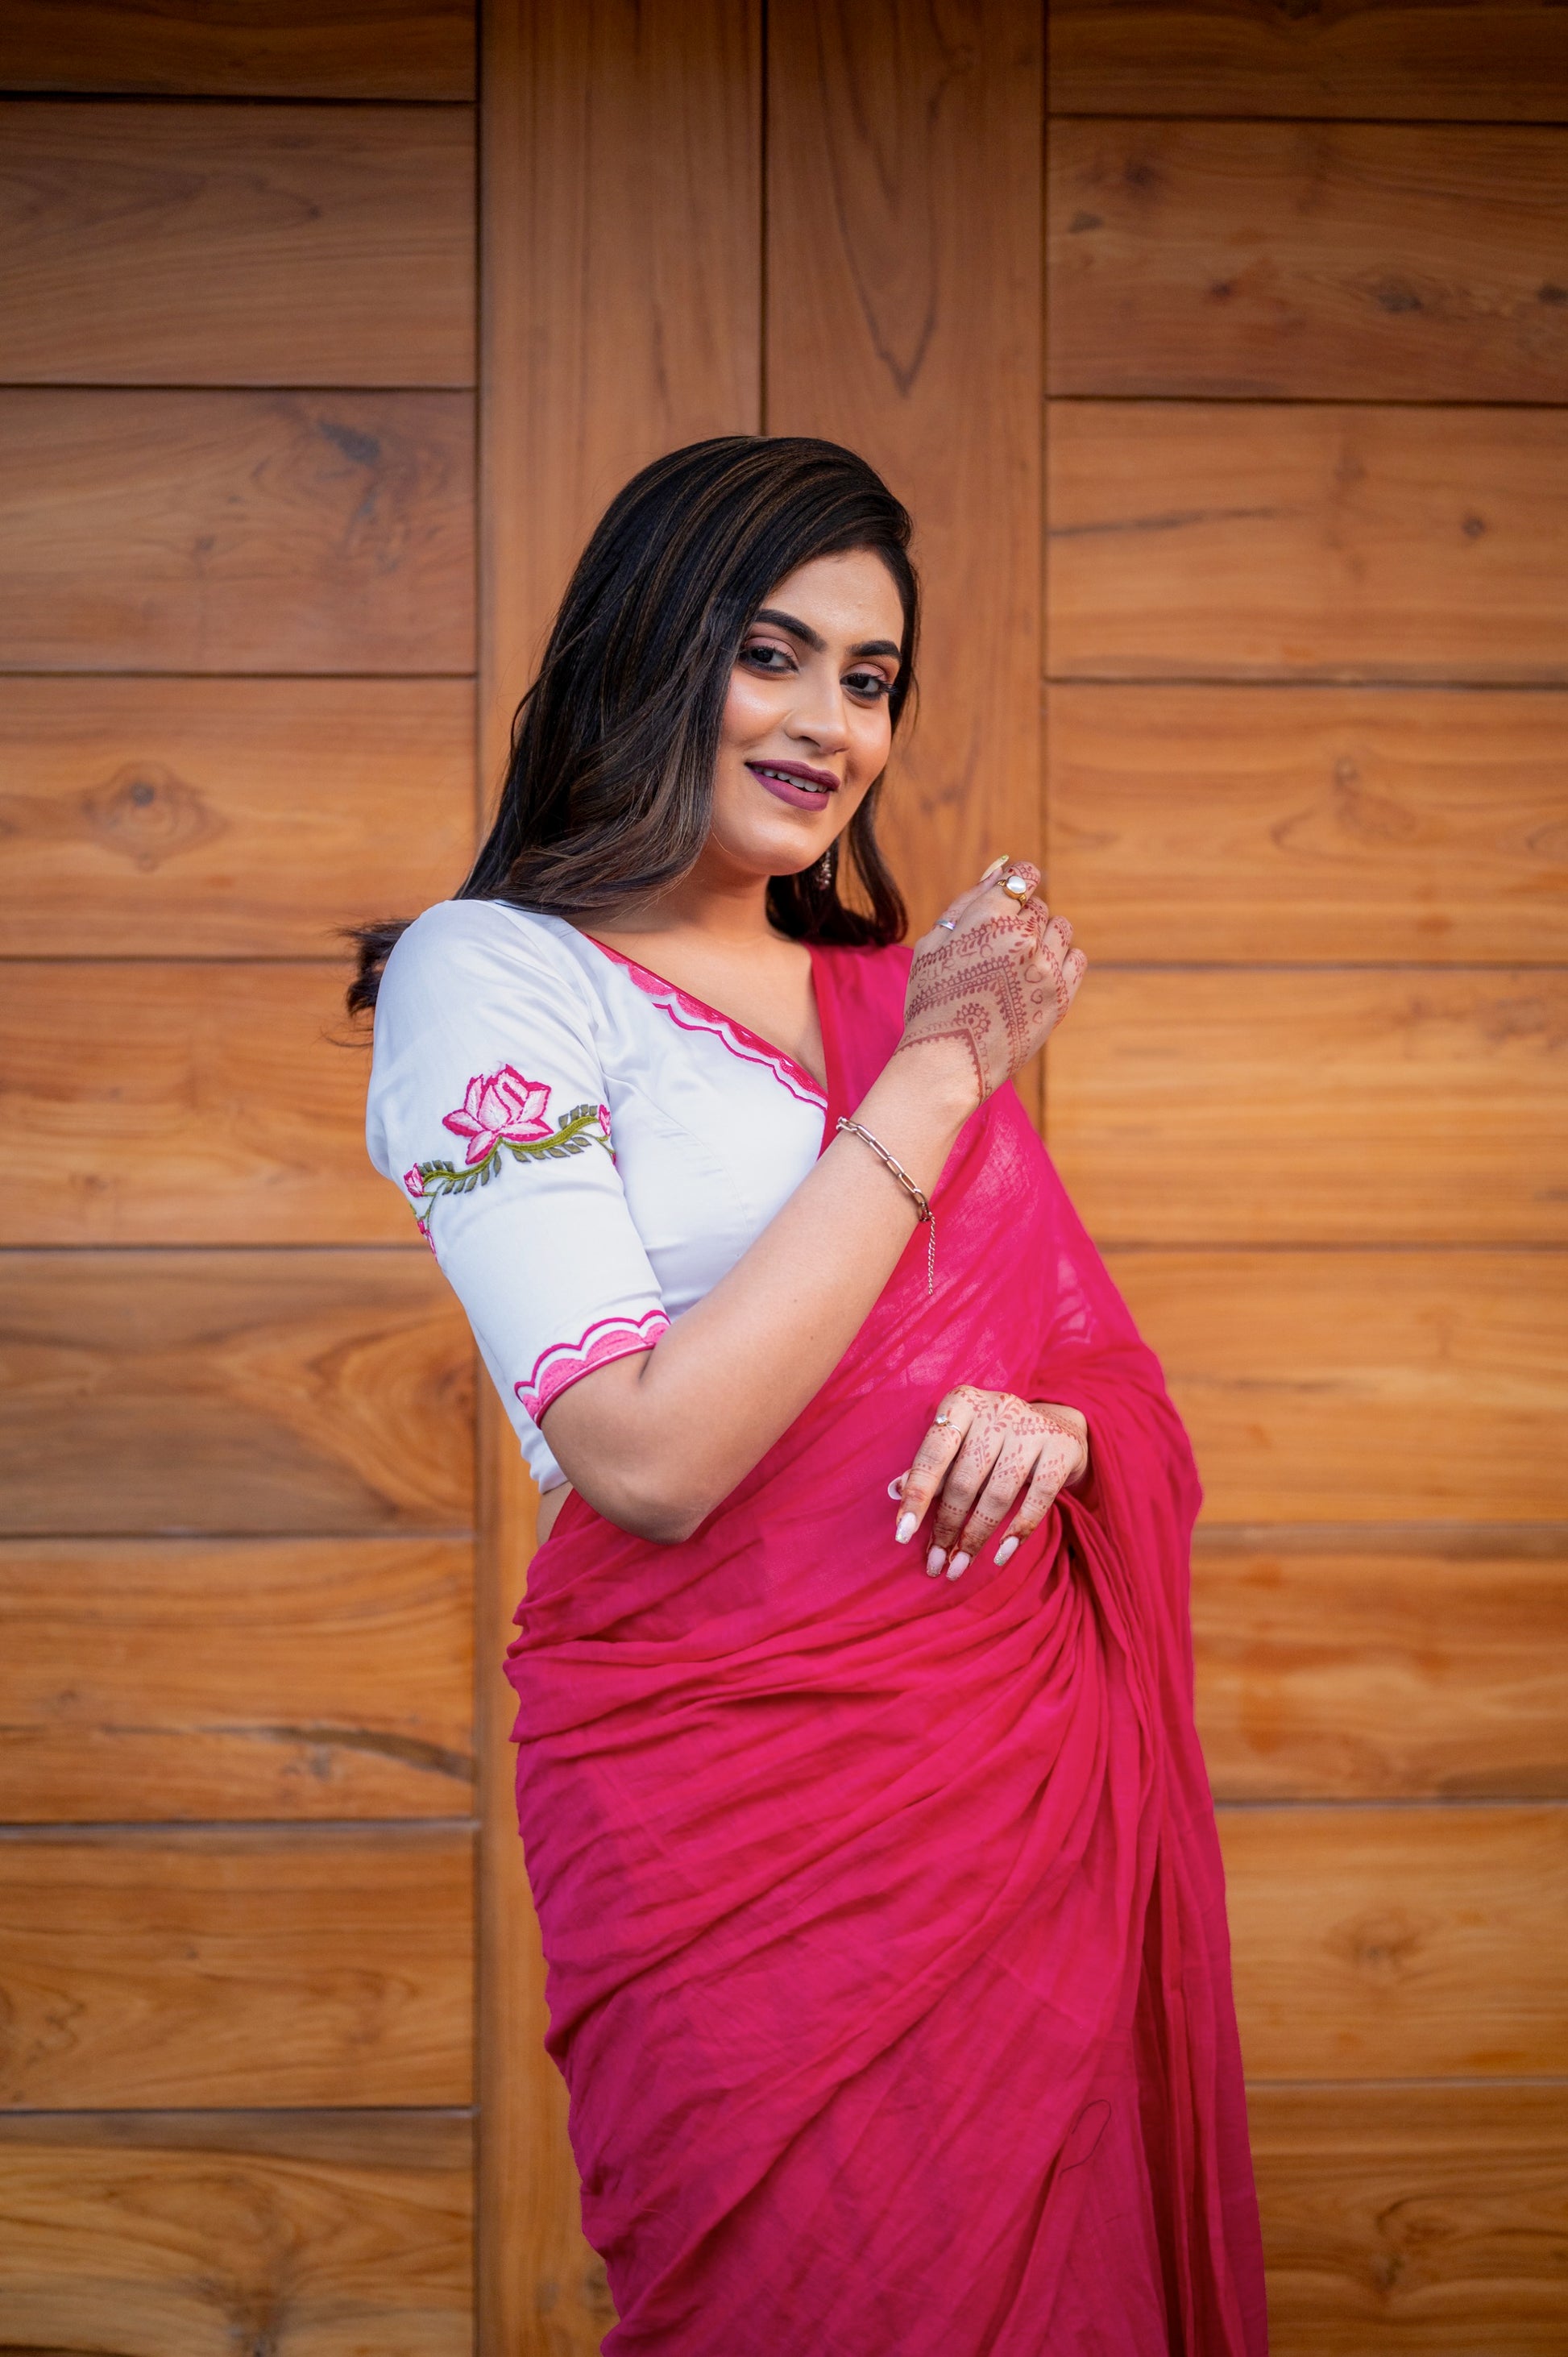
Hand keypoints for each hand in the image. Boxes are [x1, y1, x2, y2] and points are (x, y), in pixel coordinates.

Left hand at [890, 1387, 1088, 1580]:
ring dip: (975, 1537)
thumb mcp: (961, 1443)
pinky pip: (1038, 1499)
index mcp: (962, 1403)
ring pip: (997, 1494)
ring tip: (959, 1565)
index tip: (902, 1534)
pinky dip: (1018, 1531)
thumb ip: (932, 1466)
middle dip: (946, 1527)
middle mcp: (996, 1410)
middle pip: (964, 1481)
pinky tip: (1000, 1555)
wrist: (1058, 1426)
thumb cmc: (994, 1439)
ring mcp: (1031, 1428)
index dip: (917, 1496)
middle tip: (934, 1562)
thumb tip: (895, 1490)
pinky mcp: (1061, 1448)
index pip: (933, 1455)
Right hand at [897, 858, 1086, 1106]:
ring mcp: (1047, 970)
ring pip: (1060, 928)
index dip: (1017, 883)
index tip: (1012, 897)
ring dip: (1042, 937)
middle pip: (1038, 906)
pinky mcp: (1062, 997)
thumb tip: (1001, 867)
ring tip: (1015, 963)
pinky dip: (1060, 959)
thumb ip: (969, 900)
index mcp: (989, 919)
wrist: (948, 1062)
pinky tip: (1036, 974)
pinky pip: (1077, 958)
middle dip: (1021, 918)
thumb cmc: (932, 1001)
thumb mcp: (934, 944)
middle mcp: (1024, 939)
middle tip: (996, 949)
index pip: (1022, 877)